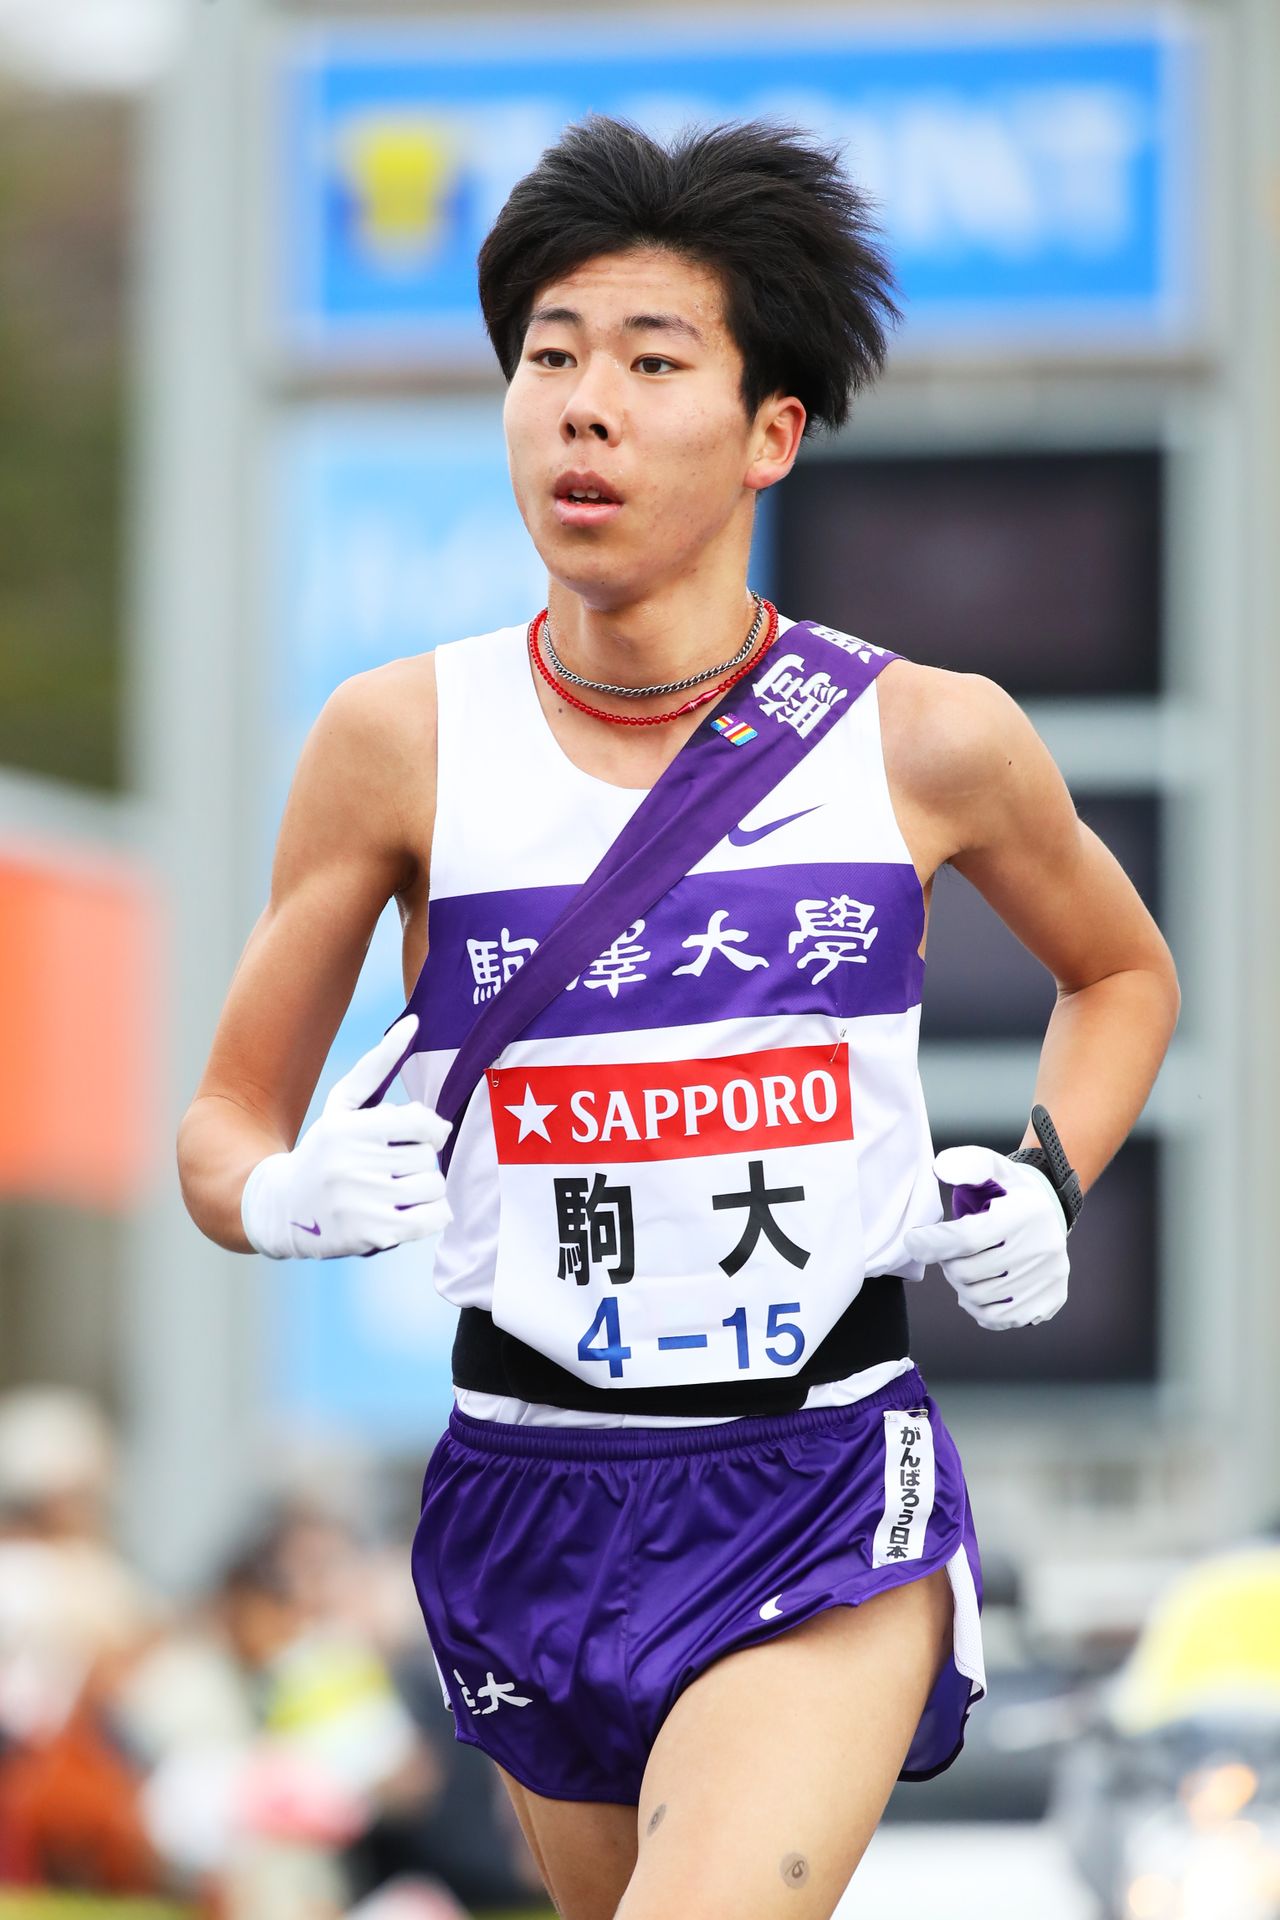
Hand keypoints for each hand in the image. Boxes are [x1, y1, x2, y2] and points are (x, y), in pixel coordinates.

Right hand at [240, 1014, 450, 1258]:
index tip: (419, 1137)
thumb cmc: (323, 1150)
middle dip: (421, 1163)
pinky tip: (409, 1212)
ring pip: (434, 1188)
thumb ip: (378, 1063)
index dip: (429, 1130)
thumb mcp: (342, 1104)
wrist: (282, 1208)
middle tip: (398, 1169)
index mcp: (348, 1129)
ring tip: (399, 1191)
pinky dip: (431, 1217)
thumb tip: (413, 1023)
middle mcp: (353, 1164)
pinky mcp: (372, 1235)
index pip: (421, 1122)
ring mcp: (362, 1202)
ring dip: (426, 1190)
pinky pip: (432, 1220)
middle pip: (429, 1159)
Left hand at [902, 1145, 1068, 1331]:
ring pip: (980, 1299)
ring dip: (960, 1287)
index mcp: (1025, 1212)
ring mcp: (1049, 1277)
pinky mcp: (1050, 1300)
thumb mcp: (990, 1167)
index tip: (913, 1241)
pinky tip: (977, 1289)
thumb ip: (964, 1163)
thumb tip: (941, 1169)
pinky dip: (979, 1308)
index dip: (931, 1243)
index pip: (966, 1238)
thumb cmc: (1007, 1192)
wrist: (1047, 1214)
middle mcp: (1043, 1247)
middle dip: (948, 1264)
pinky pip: (1000, 1318)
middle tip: (949, 1252)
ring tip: (963, 1268)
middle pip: (969, 1273)